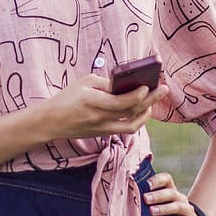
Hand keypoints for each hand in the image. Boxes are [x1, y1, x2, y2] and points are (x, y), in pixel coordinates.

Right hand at [41, 73, 167, 139]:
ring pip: (132, 124)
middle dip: (150, 100)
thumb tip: (125, 83)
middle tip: (163, 89)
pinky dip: (137, 120)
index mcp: (93, 102)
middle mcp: (100, 118)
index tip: (148, 86)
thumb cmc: (67, 97)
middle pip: (131, 112)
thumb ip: (105, 83)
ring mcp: (102, 128)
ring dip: (147, 113)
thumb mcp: (84, 82)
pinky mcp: (103, 133)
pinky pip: (126, 129)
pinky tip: (143, 110)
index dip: (137, 95)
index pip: (121, 102)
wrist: (52, 121)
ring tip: (154, 101)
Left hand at [144, 172, 206, 215]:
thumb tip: (130, 194)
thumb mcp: (161, 205)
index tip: (145, 184)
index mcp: (171, 190)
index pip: (166, 179)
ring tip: (151, 211)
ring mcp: (187, 210)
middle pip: (171, 193)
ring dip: (164, 208)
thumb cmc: (169, 214)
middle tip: (145, 199)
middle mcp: (180, 198)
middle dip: (157, 195)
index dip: (156, 180)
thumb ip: (150, 199)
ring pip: (177, 206)